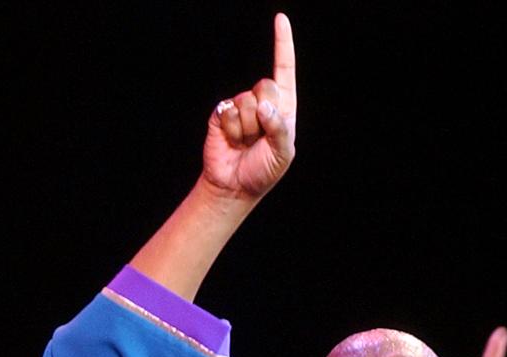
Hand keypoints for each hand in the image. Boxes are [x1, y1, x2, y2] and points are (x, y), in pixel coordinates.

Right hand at [200, 13, 296, 203]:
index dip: (282, 44)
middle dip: (265, 114)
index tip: (280, 19)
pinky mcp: (222, 113)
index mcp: (284, 107)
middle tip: (260, 137)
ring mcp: (241, 106)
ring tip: (246, 142)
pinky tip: (233, 141)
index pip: (284, 69)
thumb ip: (279, 128)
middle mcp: (263, 102)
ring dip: (248, 128)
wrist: (234, 186)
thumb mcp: (282, 153)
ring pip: (247, 101)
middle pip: (266, 86)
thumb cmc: (264, 170)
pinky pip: (229, 111)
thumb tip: (264, 105)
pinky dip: (233, 130)